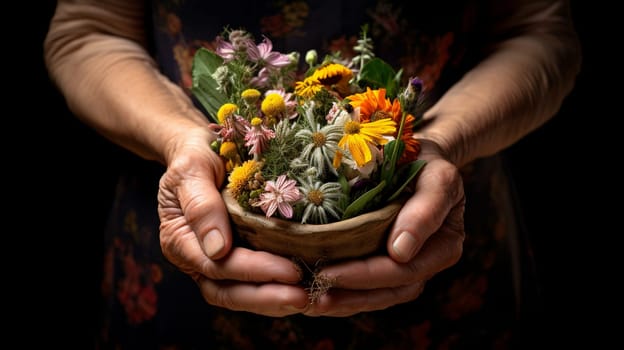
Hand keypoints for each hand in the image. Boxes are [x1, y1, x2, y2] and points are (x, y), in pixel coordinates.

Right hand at [157, 127, 309, 315]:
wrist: (198, 149)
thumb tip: (217, 249)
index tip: (289, 271)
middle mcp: (195, 258)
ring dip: (274, 302)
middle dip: (267, 298)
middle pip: (228, 292)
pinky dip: (276, 290)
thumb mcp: (191, 170)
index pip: (218, 266)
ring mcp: (214, 262)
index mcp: (179, 240)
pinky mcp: (234, 259)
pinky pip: (253, 284)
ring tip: (309, 299)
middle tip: (304, 297)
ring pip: (240, 295)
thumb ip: (201, 206)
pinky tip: (305, 289)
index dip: (254, 271)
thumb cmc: (194, 155)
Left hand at [303, 140, 465, 315]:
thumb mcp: (437, 177)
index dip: (365, 275)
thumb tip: (401, 251)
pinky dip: (339, 293)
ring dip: (341, 303)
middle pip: (387, 292)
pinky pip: (364, 287)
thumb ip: (426, 210)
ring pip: (374, 297)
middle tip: (311, 297)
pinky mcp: (384, 264)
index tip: (329, 273)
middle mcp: (425, 264)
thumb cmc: (427, 162)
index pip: (402, 271)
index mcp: (443, 247)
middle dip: (348, 296)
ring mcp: (405, 267)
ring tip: (307, 303)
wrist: (418, 156)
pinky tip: (311, 295)